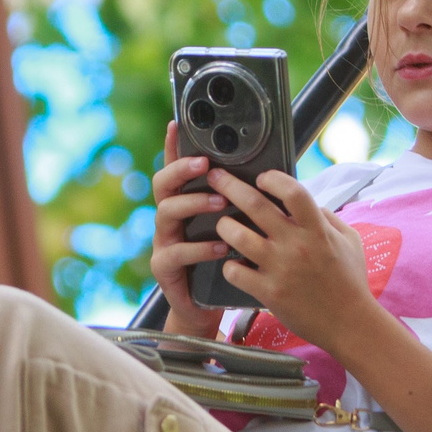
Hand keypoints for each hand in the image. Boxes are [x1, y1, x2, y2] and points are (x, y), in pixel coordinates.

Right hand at [146, 123, 228, 337]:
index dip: (174, 146)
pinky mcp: (164, 268)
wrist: (208, 307)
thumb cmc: (225, 263)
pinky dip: (199, 248)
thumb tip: (268, 174)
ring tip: (220, 203)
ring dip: (194, 204)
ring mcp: (164, 242)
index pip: (178, 169)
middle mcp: (170, 218)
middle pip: (163, 184)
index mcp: (186, 203)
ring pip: (166, 212)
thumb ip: (240, 204)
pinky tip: (219, 246)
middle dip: (181, 170)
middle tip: (205, 165)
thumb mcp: (234, 228)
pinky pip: (176, 253)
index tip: (178, 123)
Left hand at [209, 166, 374, 350]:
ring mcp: (280, 269)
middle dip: (229, 186)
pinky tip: (233, 264)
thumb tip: (305, 202)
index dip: (273, 178)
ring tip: (223, 224)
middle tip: (216, 178)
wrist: (349, 323)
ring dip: (224, 225)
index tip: (261, 177)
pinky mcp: (268, 292)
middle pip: (255, 205)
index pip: (293, 192)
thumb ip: (327, 217)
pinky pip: (234, 271)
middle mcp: (296, 245)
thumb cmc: (350, 281)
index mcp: (317, 230)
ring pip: (237, 236)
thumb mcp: (350, 241)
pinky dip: (229, 265)